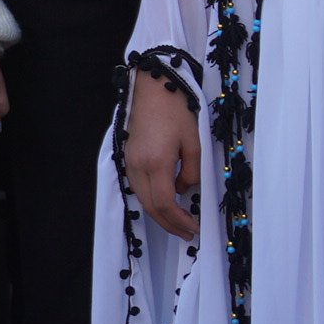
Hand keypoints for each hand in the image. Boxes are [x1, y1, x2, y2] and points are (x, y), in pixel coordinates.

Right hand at [123, 72, 201, 240]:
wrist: (151, 91)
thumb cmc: (176, 113)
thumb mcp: (194, 143)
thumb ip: (192, 172)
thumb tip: (184, 189)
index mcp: (157, 162)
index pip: (165, 202)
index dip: (179, 220)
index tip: (195, 228)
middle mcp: (138, 166)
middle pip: (150, 206)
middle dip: (170, 224)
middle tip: (188, 233)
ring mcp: (130, 163)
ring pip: (142, 199)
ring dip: (160, 215)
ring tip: (179, 224)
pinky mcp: (128, 159)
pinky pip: (138, 188)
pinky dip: (152, 202)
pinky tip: (166, 204)